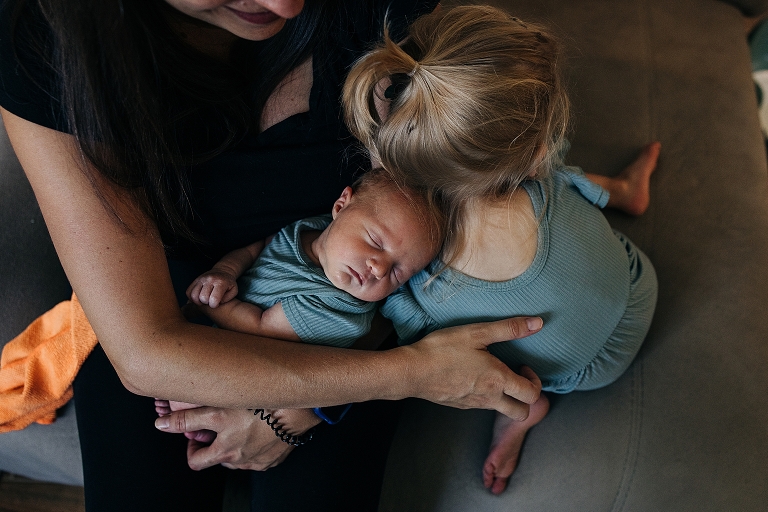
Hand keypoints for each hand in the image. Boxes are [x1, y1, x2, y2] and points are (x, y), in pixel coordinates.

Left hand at [154, 406, 318, 470]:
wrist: (296, 410)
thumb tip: (161, 424)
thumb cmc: (260, 407)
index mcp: (225, 451)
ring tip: (240, 424)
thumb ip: (187, 418)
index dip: (191, 450)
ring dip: (237, 445)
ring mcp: (261, 460)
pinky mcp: (277, 455)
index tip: (195, 438)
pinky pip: (262, 455)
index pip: (196, 462)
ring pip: (241, 458)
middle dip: (215, 446)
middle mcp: (241, 460)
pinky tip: (259, 428)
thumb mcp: (216, 410)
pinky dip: (257, 445)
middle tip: (218, 428)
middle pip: (219, 461)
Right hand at [186, 270, 238, 307]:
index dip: (214, 305)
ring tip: (204, 301)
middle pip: (202, 298)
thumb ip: (227, 298)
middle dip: (206, 303)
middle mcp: (209, 279)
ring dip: (198, 301)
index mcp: (220, 282)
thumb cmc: (228, 283)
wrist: (223, 271)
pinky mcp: (195, 280)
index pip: (213, 299)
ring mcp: (201, 279)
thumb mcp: (234, 290)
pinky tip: (199, 298)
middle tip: (210, 301)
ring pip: (193, 295)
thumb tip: (217, 303)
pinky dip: (192, 298)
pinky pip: (188, 292)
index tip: (216, 304)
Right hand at [405, 317, 543, 420]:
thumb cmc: (443, 350)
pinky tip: (473, 377)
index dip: (535, 381)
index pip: (532, 395)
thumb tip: (538, 324)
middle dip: (526, 399)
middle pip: (521, 413)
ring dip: (506, 398)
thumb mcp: (476, 333)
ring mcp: (474, 404)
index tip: (523, 365)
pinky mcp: (460, 405)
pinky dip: (486, 396)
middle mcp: (489, 398)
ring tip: (494, 375)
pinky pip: (481, 406)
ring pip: (500, 410)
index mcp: (498, 380)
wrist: (412, 371)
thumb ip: (509, 329)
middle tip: (516, 378)